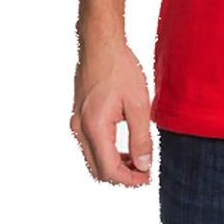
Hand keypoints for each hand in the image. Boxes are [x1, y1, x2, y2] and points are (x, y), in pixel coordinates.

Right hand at [70, 37, 152, 186]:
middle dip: (121, 176)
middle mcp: (80, 129)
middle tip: (144, 172)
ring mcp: (76, 123)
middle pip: (97, 169)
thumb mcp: (138, 103)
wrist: (100, 44)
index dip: (129, 180)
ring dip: (114, 164)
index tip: (147, 178)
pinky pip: (90, 144)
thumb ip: (141, 137)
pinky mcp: (79, 116)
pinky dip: (107, 152)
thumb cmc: (119, 68)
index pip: (109, 170)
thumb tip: (144, 165)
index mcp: (94, 128)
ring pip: (93, 158)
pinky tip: (125, 145)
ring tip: (138, 160)